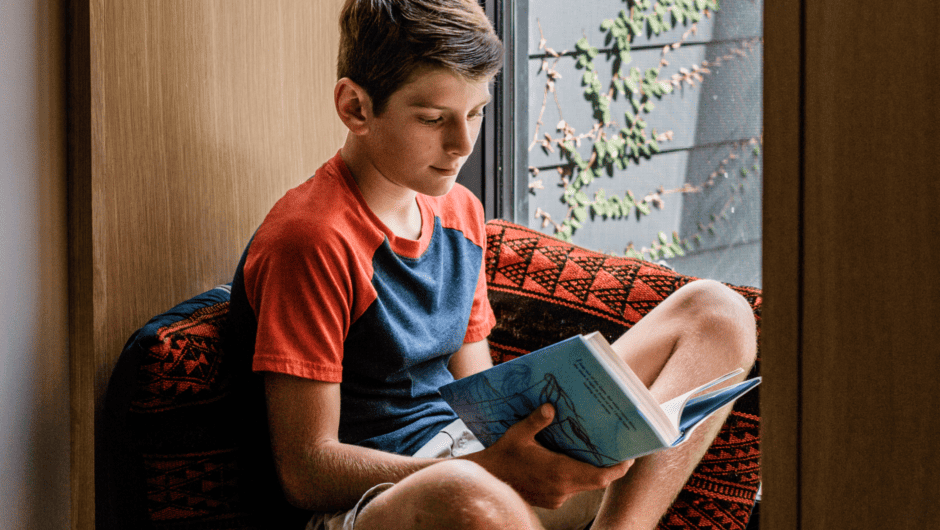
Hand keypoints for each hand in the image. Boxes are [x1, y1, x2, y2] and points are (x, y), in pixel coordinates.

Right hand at [462, 403, 633, 508]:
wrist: (485, 480)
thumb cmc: (502, 455)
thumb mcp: (517, 434)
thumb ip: (536, 421)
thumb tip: (551, 406)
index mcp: (559, 473)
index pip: (600, 477)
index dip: (619, 469)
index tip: (630, 457)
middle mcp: (562, 489)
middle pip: (596, 481)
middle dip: (610, 467)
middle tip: (621, 451)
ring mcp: (556, 497)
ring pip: (583, 485)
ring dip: (592, 471)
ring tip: (598, 451)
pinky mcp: (550, 499)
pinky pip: (571, 488)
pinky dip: (577, 475)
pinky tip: (573, 460)